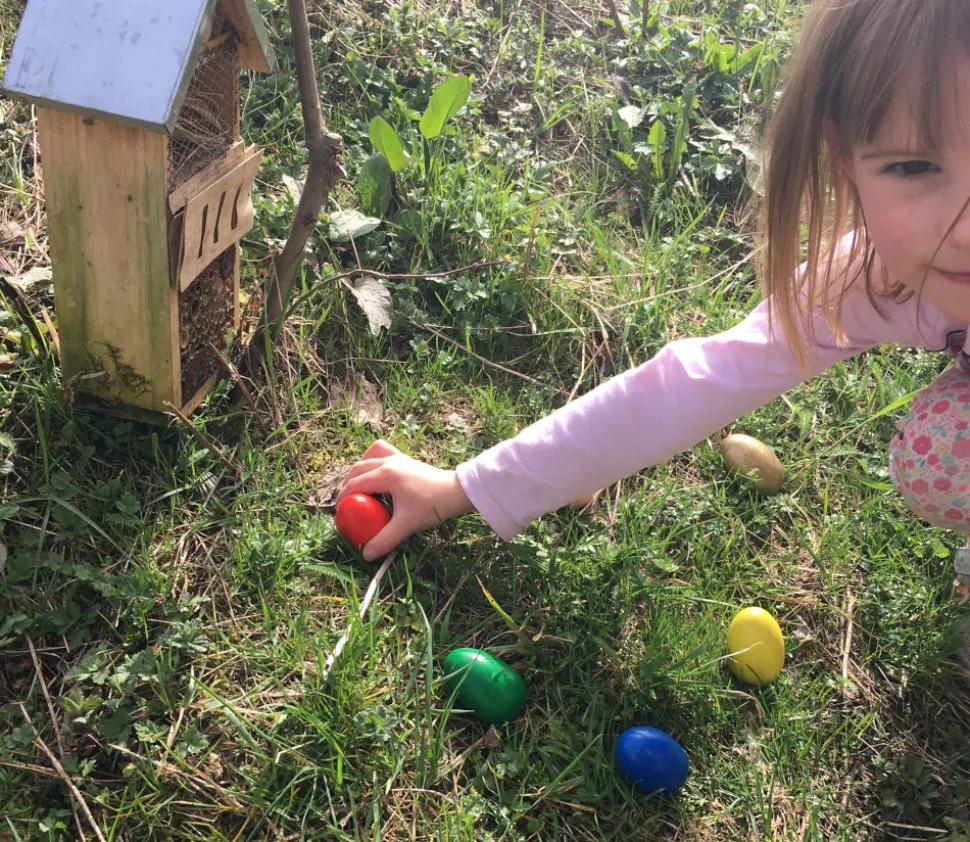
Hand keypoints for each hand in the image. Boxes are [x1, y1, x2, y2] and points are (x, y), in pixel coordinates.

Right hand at [336, 440, 475, 560]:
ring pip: (369, 457)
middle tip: (346, 504)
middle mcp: (389, 462)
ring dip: (358, 470)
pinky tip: (375, 474)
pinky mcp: (406, 460)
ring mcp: (398, 458)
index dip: (343, 498)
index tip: (340, 513)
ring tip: (357, 487)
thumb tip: (366, 555)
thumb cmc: (432, 506)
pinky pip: (383, 452)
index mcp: (386, 475)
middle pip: (357, 469)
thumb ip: (385, 539)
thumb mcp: (406, 524)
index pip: (355, 484)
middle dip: (347, 485)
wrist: (457, 492)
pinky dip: (373, 459)